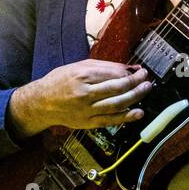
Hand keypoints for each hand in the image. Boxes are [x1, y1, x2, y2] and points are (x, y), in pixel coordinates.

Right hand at [7, 60, 151, 138]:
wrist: (42, 102)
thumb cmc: (60, 81)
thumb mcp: (78, 67)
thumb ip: (103, 67)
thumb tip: (127, 67)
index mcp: (81, 75)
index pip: (112, 73)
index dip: (129, 72)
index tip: (139, 70)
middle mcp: (84, 93)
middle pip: (117, 88)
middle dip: (135, 82)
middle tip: (146, 79)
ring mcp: (86, 109)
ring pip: (116, 104)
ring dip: (135, 97)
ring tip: (146, 90)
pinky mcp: (87, 122)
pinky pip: (110, 120)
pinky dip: (126, 117)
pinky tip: (138, 113)